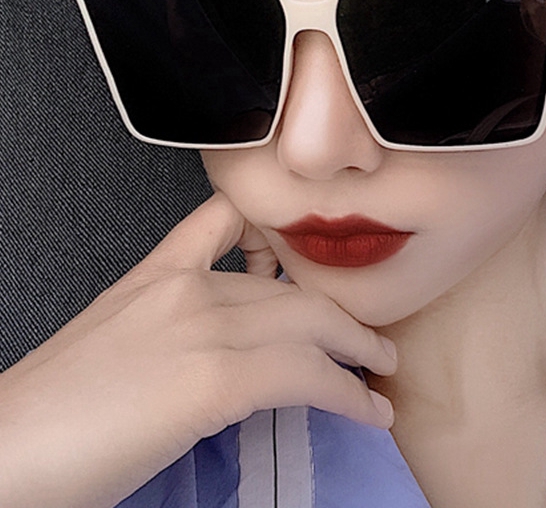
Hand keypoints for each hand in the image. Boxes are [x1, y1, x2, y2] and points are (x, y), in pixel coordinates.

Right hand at [0, 193, 396, 507]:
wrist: (2, 453)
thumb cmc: (48, 413)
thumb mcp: (113, 343)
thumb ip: (168, 327)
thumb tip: (211, 353)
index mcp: (154, 276)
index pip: (224, 219)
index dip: (272, 236)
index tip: (299, 266)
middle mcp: (185, 287)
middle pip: (287, 284)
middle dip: (337, 311)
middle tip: (367, 337)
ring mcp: (203, 326)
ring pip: (309, 320)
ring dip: (357, 347)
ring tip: (382, 367)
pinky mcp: (215, 377)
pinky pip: (306, 373)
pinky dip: (349, 391)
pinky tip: (370, 408)